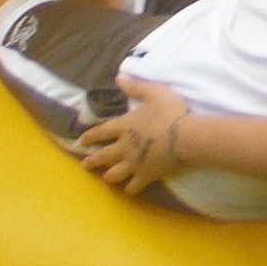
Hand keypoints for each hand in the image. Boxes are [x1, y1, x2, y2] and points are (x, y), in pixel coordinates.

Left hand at [79, 75, 187, 194]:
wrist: (186, 135)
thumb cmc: (170, 112)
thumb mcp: (154, 92)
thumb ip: (136, 86)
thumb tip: (118, 77)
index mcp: (124, 127)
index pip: (100, 132)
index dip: (89, 137)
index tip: (80, 142)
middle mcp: (123, 148)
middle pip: (102, 157)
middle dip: (91, 161)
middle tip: (85, 165)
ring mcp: (133, 164)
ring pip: (113, 175)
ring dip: (108, 176)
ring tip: (107, 177)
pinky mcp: (146, 175)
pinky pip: (133, 187)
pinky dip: (130, 188)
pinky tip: (130, 188)